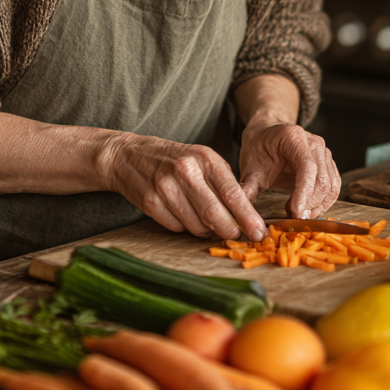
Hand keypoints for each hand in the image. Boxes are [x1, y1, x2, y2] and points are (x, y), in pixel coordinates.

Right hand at [101, 133, 265, 240]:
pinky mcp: (150, 202)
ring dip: (204, 230)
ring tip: (201, 217)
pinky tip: (180, 212)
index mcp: (205, 158)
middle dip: (228, 231)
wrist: (131, 155)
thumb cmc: (176, 160)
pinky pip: (177, 228)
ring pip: (196, 226)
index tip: (259, 233)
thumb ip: (224, 183)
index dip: (248, 217)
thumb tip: (247, 215)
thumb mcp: (203, 160)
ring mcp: (166, 187)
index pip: (232, 193)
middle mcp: (186, 171)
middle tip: (234, 234)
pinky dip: (183, 227)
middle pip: (215, 215)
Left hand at [238, 121, 340, 219]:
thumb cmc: (258, 150)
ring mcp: (324, 152)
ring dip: (318, 206)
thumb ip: (248, 189)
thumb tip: (242, 213)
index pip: (307, 168)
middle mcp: (314, 143)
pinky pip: (334, 187)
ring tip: (299, 214)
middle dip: (309, 204)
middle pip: (322, 179)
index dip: (303, 193)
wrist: (265, 135)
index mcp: (293, 138)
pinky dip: (324, 203)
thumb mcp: (249, 168)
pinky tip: (308, 209)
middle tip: (293, 218)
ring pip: (331, 186)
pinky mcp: (329, 163)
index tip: (295, 213)